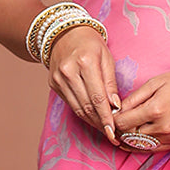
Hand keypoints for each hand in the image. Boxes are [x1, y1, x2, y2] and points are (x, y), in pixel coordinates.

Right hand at [47, 25, 120, 146]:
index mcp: (85, 62)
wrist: (64, 33)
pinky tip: (93, 119)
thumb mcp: (107, 57)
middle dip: (101, 123)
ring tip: (105, 130)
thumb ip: (111, 82)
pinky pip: (70, 104)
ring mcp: (58, 79)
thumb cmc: (91, 44)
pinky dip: (82, 114)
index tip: (114, 132)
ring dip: (92, 122)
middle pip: (87, 106)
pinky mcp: (54, 84)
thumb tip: (116, 106)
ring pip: (77, 108)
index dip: (106, 117)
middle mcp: (69, 71)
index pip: (98, 97)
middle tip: (113, 136)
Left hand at [114, 68, 169, 152]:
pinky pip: (152, 149)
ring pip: (139, 144)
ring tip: (123, 130)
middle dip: (119, 129)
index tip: (111, 115)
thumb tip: (116, 111)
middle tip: (115, 123)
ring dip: (129, 138)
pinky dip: (141, 145)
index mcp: (155, 110)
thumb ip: (133, 99)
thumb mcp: (153, 83)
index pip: (123, 123)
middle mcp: (163, 127)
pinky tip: (134, 139)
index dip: (113, 120)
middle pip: (129, 135)